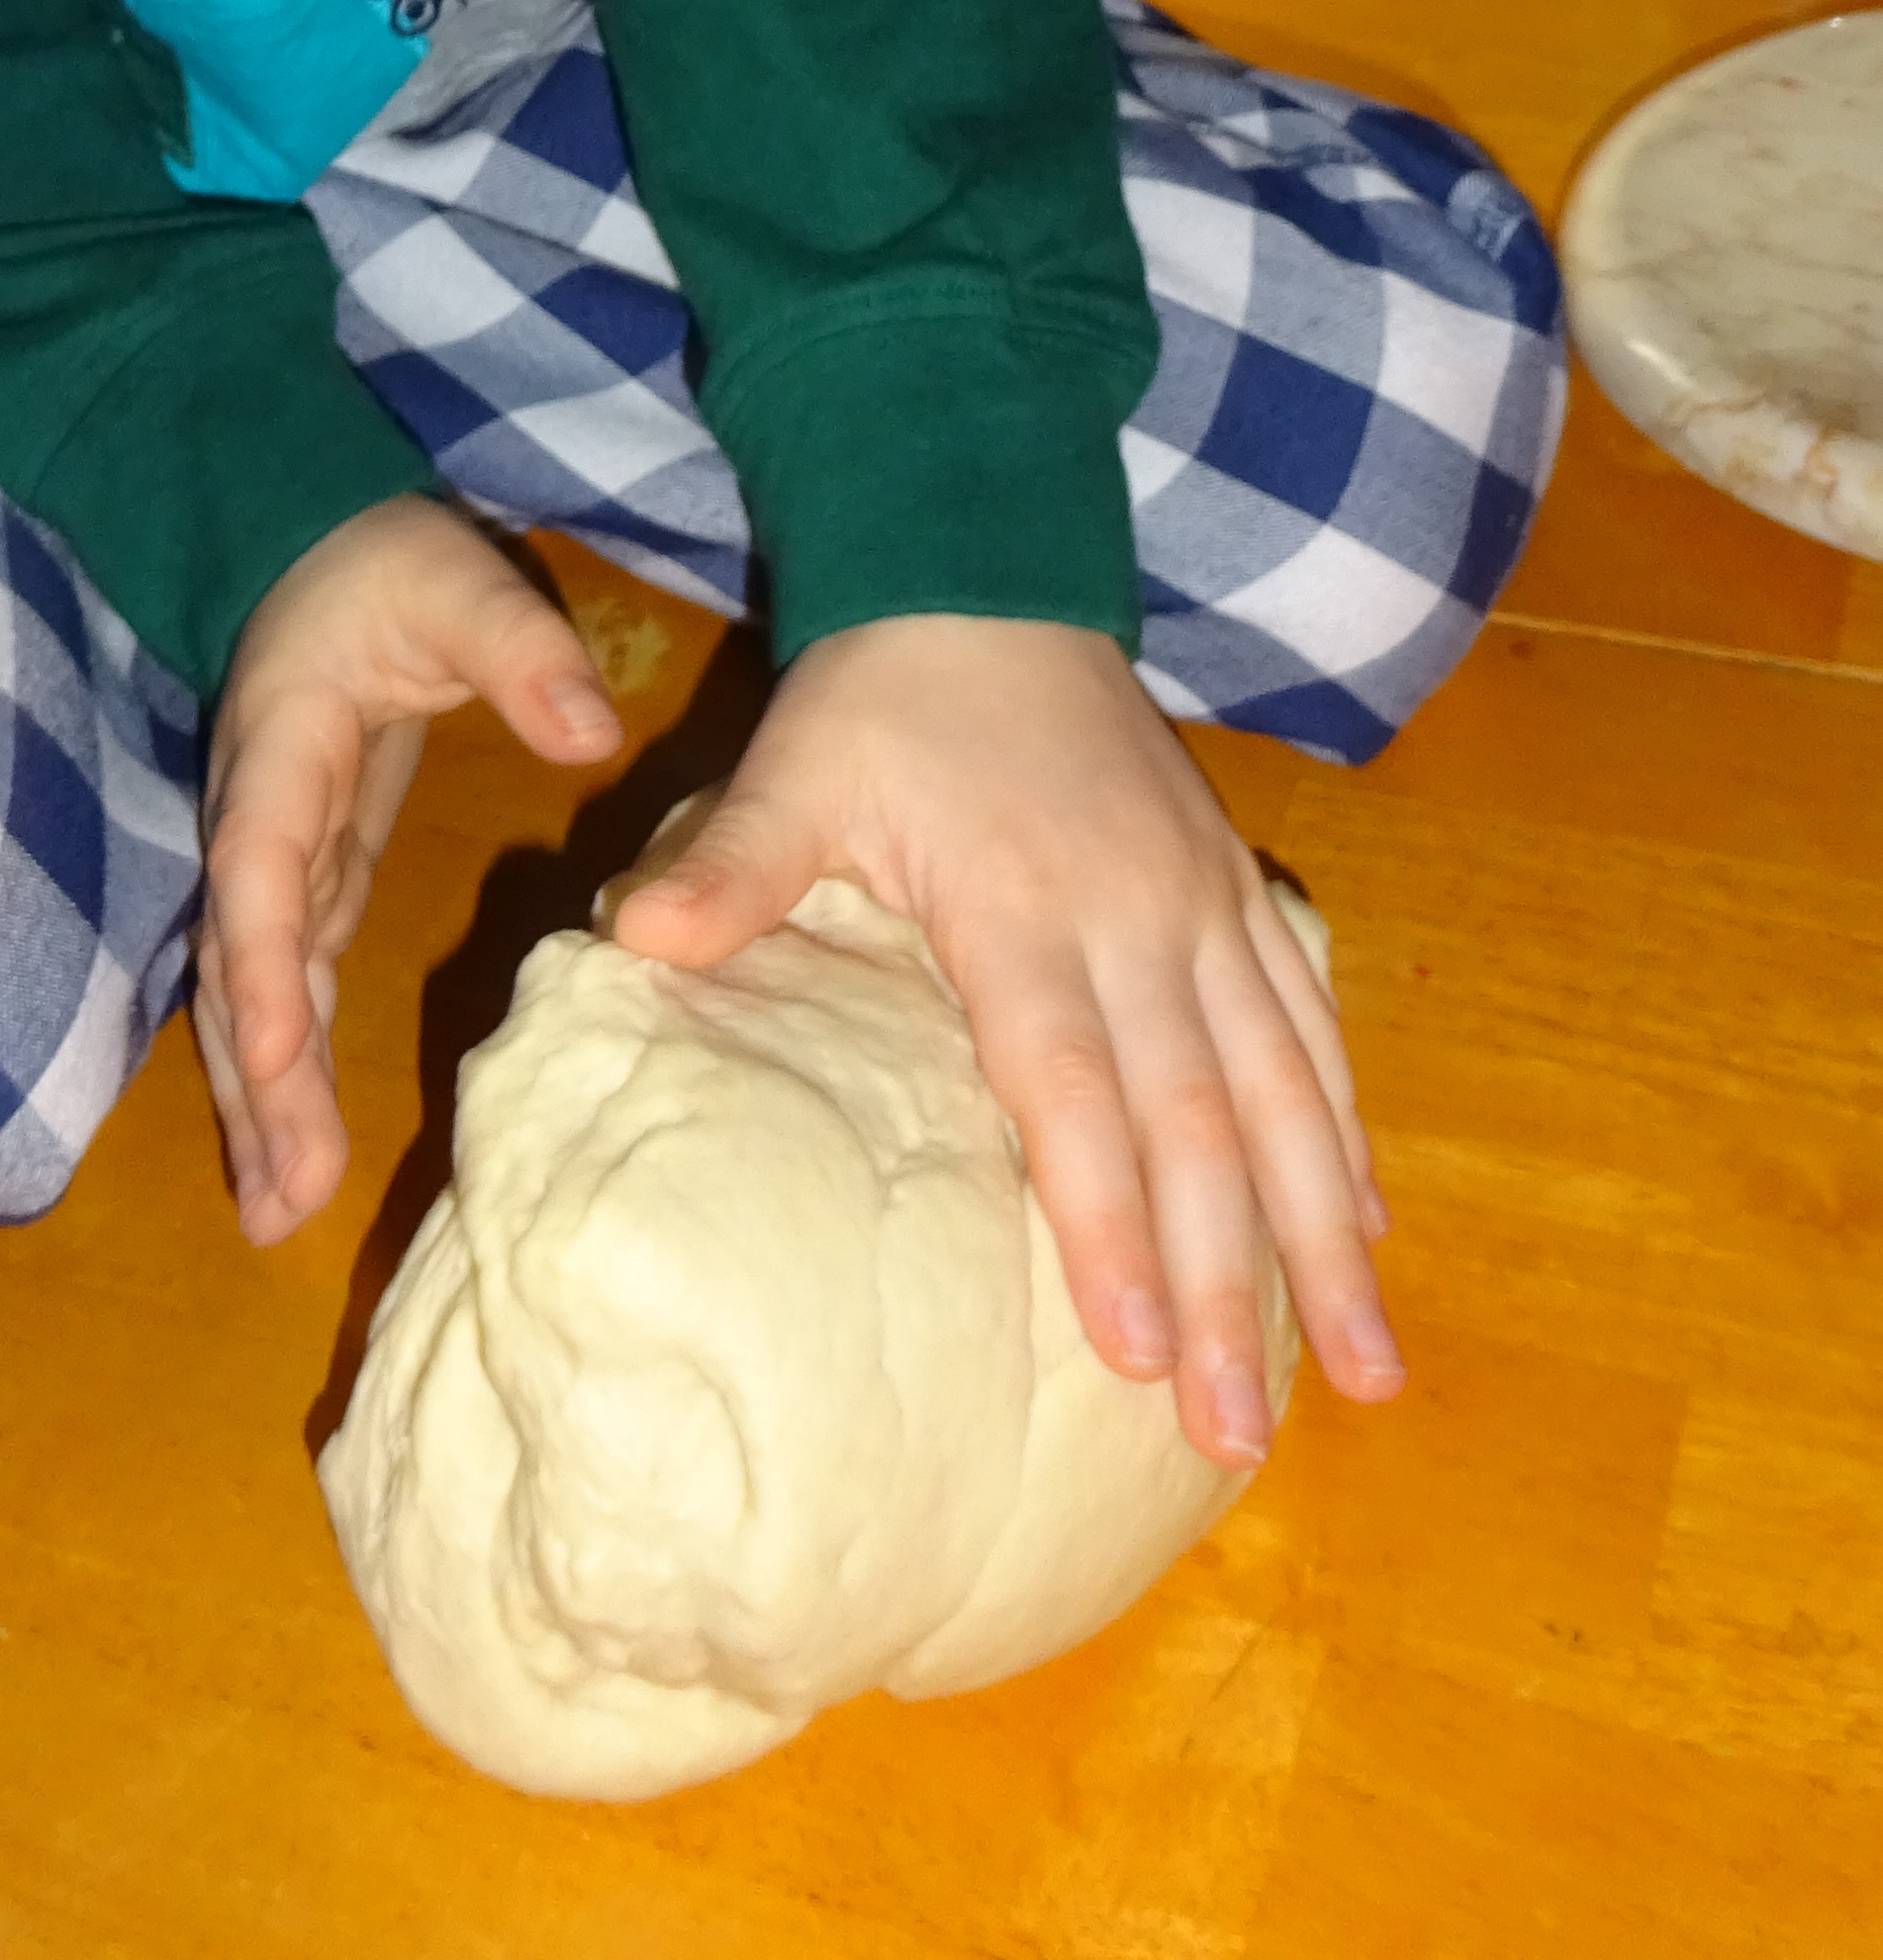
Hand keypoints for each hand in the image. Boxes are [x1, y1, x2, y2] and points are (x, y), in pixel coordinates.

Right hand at [195, 496, 620, 1242]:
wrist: (312, 537)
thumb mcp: (458, 583)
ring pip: (250, 990)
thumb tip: (596, 730)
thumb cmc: (385, 559)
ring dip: (260, 1098)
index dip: (261, 963)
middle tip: (284, 1199)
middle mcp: (257, 817)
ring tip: (276, 1214)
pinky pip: (285, 982)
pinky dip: (285, 1065)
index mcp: (282, 749)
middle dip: (258, 1080)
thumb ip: (522, 648)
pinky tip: (296, 1148)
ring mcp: (278, 851)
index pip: (259, 868)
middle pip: (239, 963)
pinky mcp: (310, 869)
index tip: (276, 1053)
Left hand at [608, 615, 1400, 1469]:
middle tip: (1239, 1436)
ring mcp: (1203, 907)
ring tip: (1365, 1374)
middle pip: (1196, 1125)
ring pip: (1285, 1093)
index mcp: (1021, 904)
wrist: (987, 569)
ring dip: (1324, 1236)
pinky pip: (1310, 1027)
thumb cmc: (883, 695)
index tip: (1129, 1353)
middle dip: (1224, 1286)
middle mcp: (1136, 918)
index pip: (1073, 1086)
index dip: (1107, 1220)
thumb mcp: (795, 762)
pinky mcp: (1238, 893)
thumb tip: (632, 938)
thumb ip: (733, 863)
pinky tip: (1373, 1233)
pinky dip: (1347, 1133)